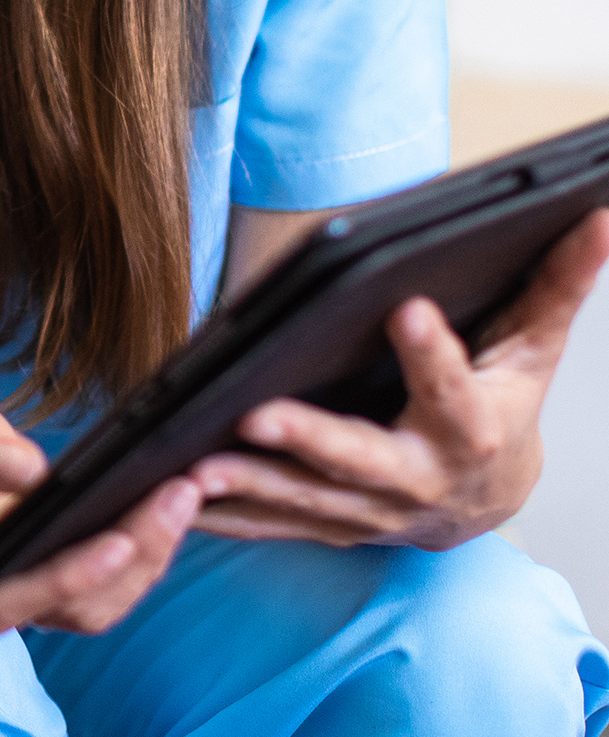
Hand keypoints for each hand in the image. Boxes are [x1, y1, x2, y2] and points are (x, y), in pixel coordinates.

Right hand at [0, 340, 201, 633]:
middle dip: (130, 562)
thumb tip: (27, 471)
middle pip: (64, 609)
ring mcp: (15, 573)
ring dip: (147, 557)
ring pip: (93, 601)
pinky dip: (143, 545)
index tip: (115, 540)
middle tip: (179, 492)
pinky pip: (103, 572)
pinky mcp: (46, 555)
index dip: (57, 584)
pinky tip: (170, 496)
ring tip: (184, 490)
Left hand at [193, 210, 608, 548]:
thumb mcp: (532, 346)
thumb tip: (597, 212)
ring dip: (249, 484)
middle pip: (363, 462)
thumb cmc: (503, 402)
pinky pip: (270, 524)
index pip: (454, 389)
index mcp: (471, 429)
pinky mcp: (327, 523)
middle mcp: (418, 478)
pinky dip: (223, 515)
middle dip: (311, 440)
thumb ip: (555, 285)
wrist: (486, 498)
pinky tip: (171, 494)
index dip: (433, 353)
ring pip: (306, 501)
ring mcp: (370, 510)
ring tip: (194, 464)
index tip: (406, 307)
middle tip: (258, 412)